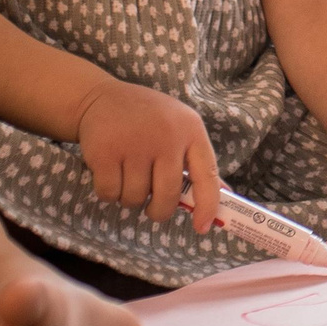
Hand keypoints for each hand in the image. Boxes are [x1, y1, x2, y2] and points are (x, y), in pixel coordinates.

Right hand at [75, 80, 221, 226]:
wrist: (102, 98)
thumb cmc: (149, 119)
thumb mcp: (180, 129)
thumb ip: (197, 163)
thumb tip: (224, 195)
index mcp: (191, 130)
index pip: (207, 175)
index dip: (207, 205)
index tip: (202, 227)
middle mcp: (167, 136)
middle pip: (167, 196)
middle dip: (159, 210)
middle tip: (152, 207)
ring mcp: (135, 143)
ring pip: (135, 198)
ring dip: (129, 198)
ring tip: (128, 176)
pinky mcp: (105, 151)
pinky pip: (109, 193)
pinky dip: (108, 192)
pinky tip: (109, 172)